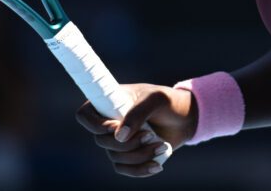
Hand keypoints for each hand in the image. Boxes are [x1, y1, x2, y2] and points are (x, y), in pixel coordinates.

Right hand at [75, 83, 196, 177]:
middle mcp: (108, 123)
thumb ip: (137, 113)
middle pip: (100, 141)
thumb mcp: (155, 100)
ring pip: (115, 157)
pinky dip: (140, 170)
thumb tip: (119, 137)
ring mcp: (117, 142)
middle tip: (149, 135)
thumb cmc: (167, 102)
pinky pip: (125, 170)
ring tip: (162, 146)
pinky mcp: (128, 157)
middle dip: (127, 143)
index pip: (85, 116)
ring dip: (139, 156)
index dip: (95, 125)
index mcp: (108, 102)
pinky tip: (157, 165)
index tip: (114, 127)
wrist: (185, 119)